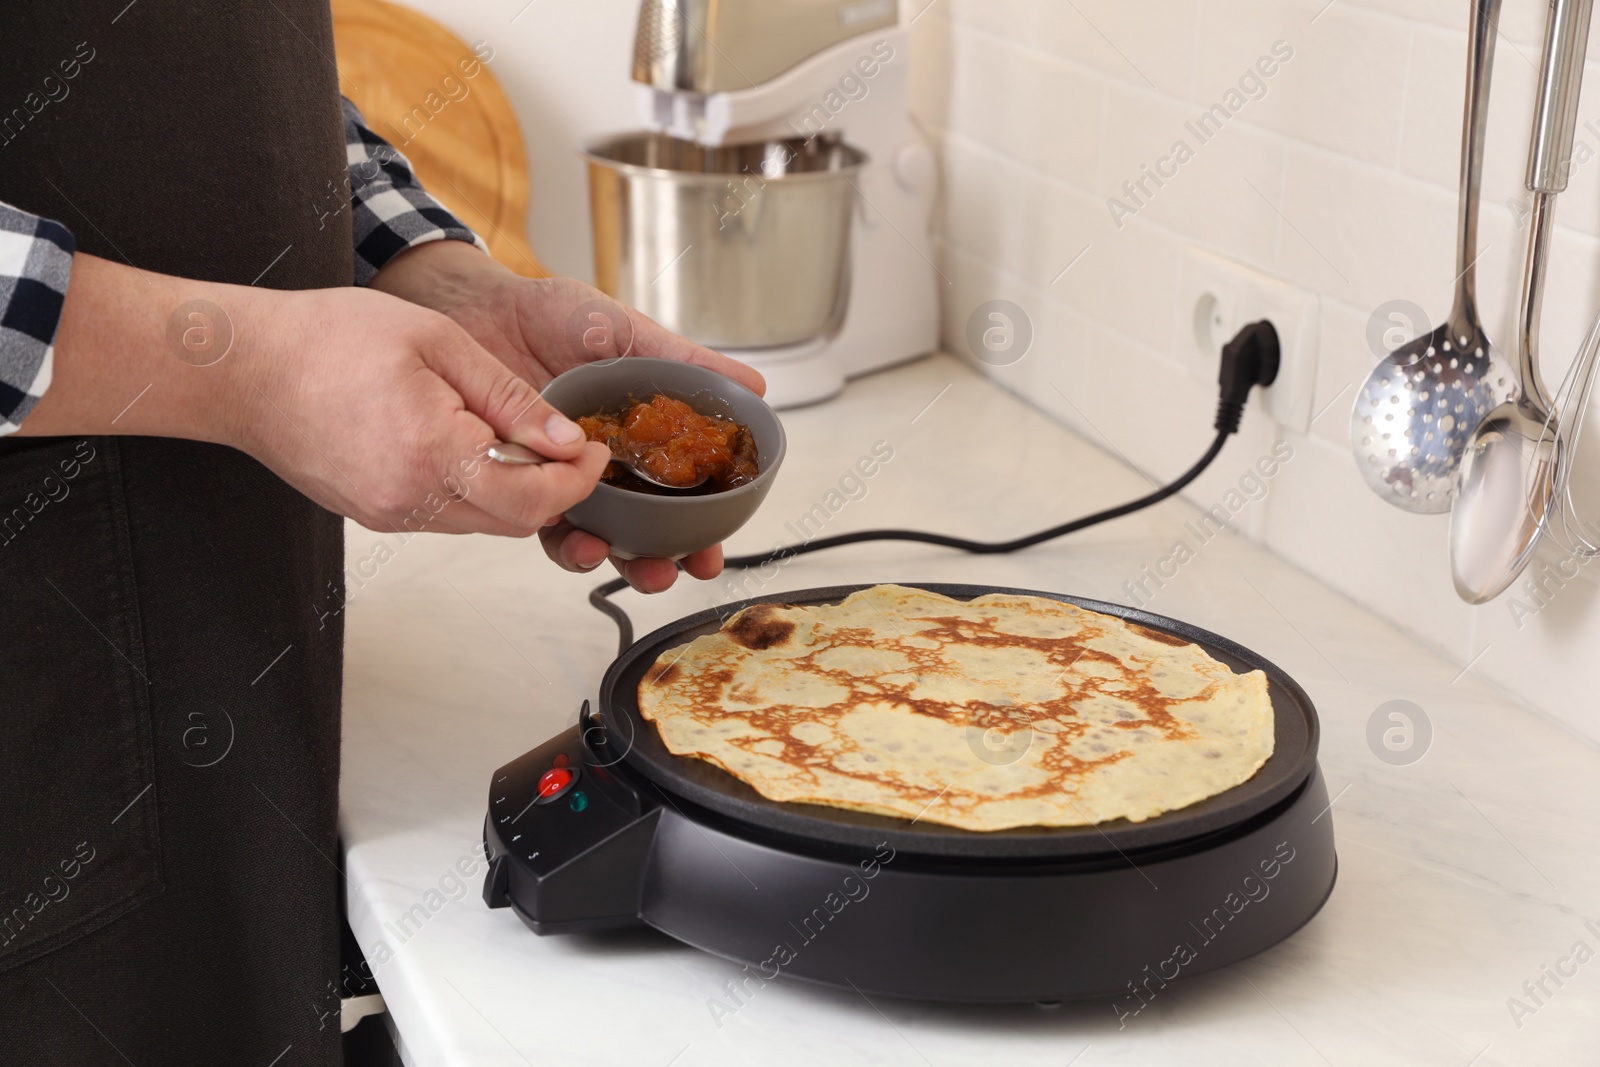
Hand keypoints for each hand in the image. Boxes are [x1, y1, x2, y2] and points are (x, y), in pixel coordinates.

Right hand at [34, 253, 610, 538]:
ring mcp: (388, 514)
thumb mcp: (438, 344)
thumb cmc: (326, 340)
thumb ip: (509, 397)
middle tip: (571, 447)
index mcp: (432, 455)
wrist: (240, 368)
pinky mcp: (373, 514)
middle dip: (554, 488)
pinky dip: (475, 488)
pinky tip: (474, 447)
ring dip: (515, 489)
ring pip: (482, 521)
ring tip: (523, 439)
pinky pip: (446, 514)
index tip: (594, 451)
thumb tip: (565, 439)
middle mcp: (410, 501)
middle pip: (513, 519)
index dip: (578, 480)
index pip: (534, 498)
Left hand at [370, 240, 765, 591]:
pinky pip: (534, 513)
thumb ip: (684, 362)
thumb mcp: (629, 334)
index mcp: (640, 440)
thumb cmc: (555, 315)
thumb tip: (752, 384)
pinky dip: (549, 526)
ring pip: (588, 533)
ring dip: (600, 556)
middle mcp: (604, 466)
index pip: (678, 500)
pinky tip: (559, 522)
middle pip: (639, 532)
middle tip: (667, 570)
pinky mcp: (517, 475)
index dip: (698, 533)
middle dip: (655, 563)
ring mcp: (560, 474)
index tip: (710, 555)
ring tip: (604, 553)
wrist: (488, 306)